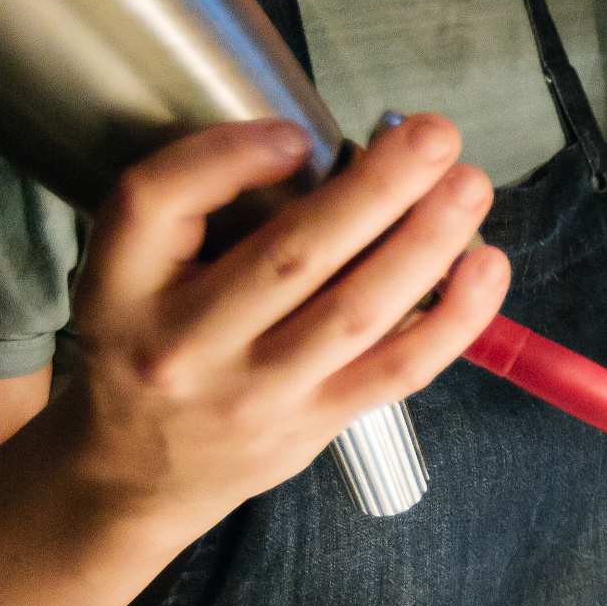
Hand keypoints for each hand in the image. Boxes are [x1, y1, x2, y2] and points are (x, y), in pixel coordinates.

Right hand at [64, 114, 506, 513]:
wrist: (134, 473)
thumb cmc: (145, 342)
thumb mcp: (125, 266)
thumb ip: (193, 200)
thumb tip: (308, 147)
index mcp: (120, 287)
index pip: (157, 201)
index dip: (229, 156)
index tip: (297, 132)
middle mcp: (186, 346)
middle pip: (291, 257)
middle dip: (376, 189)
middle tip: (434, 135)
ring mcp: (259, 394)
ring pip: (356, 313)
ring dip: (426, 244)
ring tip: (469, 186)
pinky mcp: (314, 425)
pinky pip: (396, 369)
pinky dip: (451, 318)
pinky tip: (485, 267)